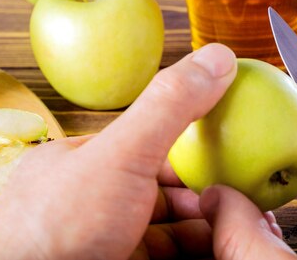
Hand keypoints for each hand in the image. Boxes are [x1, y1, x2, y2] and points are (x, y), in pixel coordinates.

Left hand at [0, 43, 243, 259]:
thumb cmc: (60, 227)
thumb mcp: (121, 153)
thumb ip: (168, 107)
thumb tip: (218, 56)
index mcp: (81, 164)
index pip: (144, 146)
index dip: (187, 151)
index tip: (225, 157)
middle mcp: (88, 205)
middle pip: (156, 195)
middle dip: (199, 199)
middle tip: (236, 205)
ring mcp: (97, 243)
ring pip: (160, 233)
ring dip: (200, 232)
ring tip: (232, 233)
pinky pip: (157, 257)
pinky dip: (185, 253)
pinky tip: (210, 251)